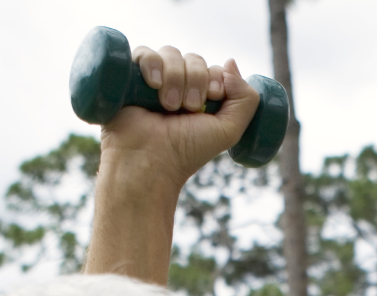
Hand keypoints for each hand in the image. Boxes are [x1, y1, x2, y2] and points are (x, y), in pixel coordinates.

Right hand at [99, 46, 260, 187]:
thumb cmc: (188, 151)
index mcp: (200, 96)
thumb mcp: (229, 130)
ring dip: (175, 78)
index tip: (212, 98)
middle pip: (194, 59)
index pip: (213, 69)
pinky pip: (144, 53)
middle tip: (188, 108)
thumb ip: (245, 99)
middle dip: (196, 81)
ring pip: (171, 54)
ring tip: (169, 106)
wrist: (150, 161)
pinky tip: (154, 85)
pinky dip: (153, 64)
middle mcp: (177, 86)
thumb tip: (230, 62)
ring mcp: (153, 80)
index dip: (215, 79)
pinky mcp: (130, 77)